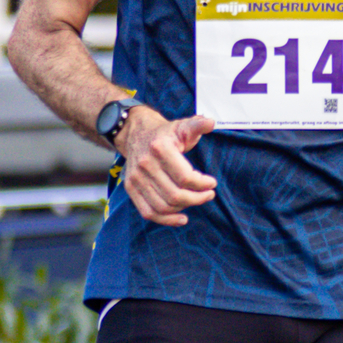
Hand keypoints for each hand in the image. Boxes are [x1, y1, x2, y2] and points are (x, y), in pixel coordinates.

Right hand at [117, 104, 216, 225]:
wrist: (136, 133)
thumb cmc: (166, 133)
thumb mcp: (182, 126)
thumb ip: (197, 125)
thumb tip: (211, 122)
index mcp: (159, 148)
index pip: (185, 177)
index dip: (202, 184)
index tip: (211, 183)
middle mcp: (145, 164)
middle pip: (175, 195)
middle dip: (197, 198)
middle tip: (209, 194)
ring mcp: (135, 178)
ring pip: (163, 206)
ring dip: (185, 208)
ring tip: (196, 200)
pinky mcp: (131, 188)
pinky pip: (148, 212)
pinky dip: (166, 220)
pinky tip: (182, 218)